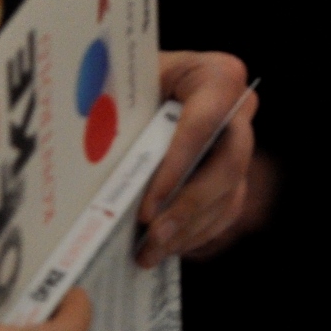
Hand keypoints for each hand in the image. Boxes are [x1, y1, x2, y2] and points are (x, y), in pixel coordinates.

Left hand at [136, 51, 266, 265]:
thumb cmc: (130, 79)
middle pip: (227, 165)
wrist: (146, 83)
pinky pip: (227, 207)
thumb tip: (89, 152)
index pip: (204, 123)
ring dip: (191, 228)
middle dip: (189, 207)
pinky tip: (169, 246)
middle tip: (153, 237)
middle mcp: (240, 109)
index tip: (146, 208)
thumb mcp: (124, 85)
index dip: (177, 168)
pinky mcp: (235, 169)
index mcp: (217, 76)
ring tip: (151, 253)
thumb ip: (119, 111)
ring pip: (229, 193)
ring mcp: (241, 142)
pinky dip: (198, 231)